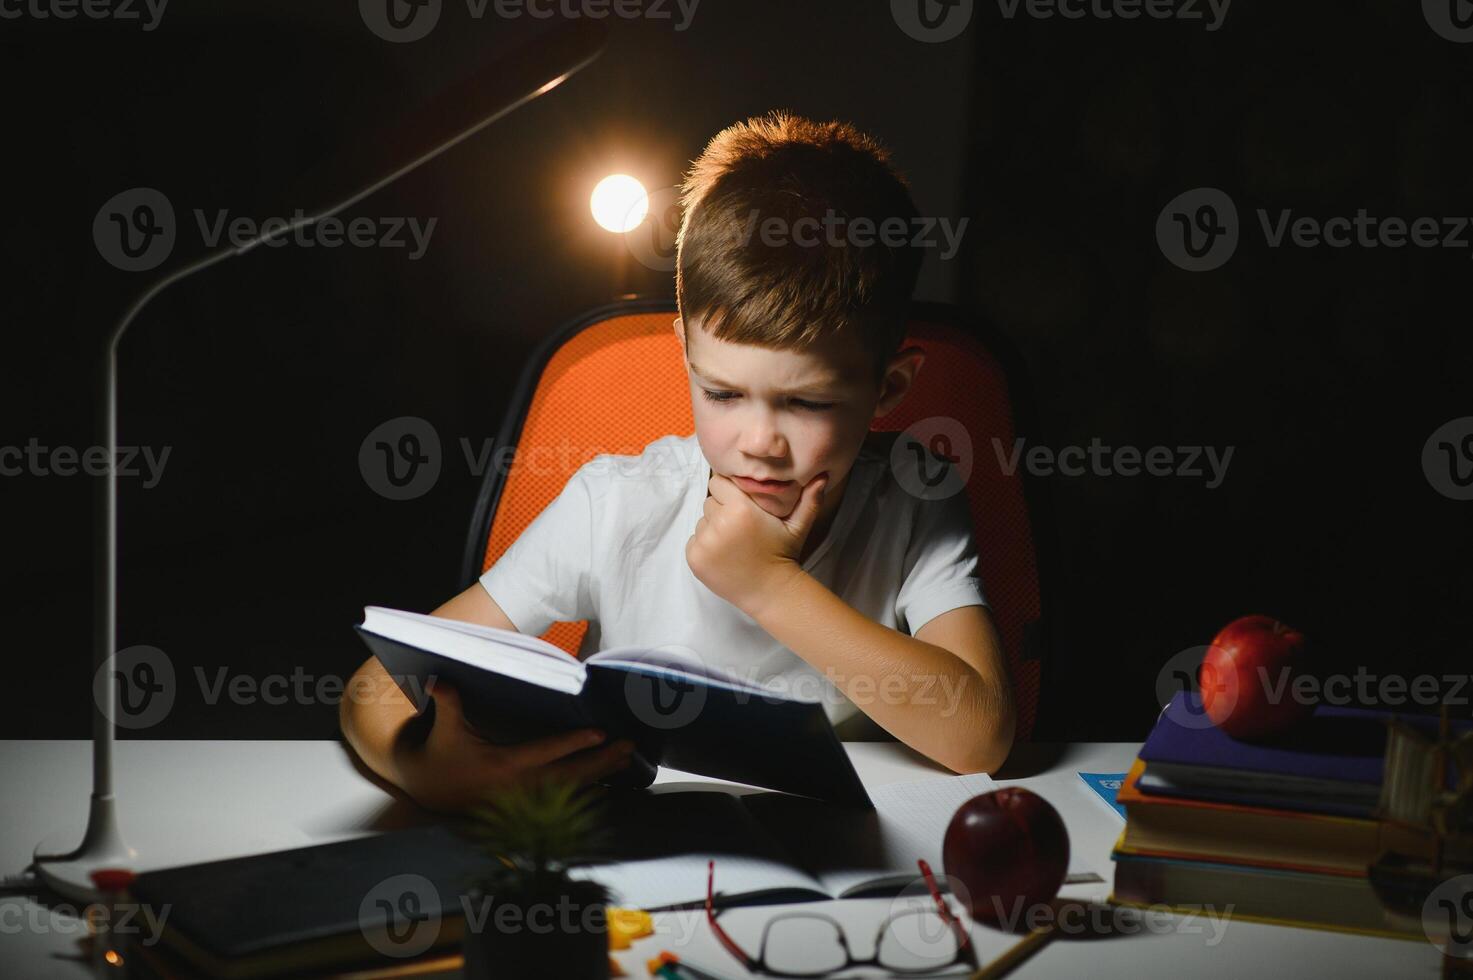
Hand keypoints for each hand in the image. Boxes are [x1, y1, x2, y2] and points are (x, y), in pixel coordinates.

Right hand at [393, 679, 636, 813]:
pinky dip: (589, 788)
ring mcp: (526, 799)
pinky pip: (565, 798)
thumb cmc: (441, 754)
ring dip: (601, 773)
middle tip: (629, 745)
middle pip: (569, 774)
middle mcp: (520, 786)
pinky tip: (611, 779)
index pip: (544, 753)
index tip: (600, 733)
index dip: (573, 743)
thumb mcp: (444, 729)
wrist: (429, 791)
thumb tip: (439, 680)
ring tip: (628, 758)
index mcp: (503, 765)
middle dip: (601, 760)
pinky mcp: (528, 805)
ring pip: (571, 788)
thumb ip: (448, 704)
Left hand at [685, 471, 827, 615]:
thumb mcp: (798, 526)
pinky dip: (705, 545)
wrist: (771, 593)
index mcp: (740, 509)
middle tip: (740, 526)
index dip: (729, 491)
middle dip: (721, 509)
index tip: (740, 503)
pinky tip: (726, 555)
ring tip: (734, 542)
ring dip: (713, 528)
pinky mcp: (695, 558)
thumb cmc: (784, 554)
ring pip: (701, 522)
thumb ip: (809, 499)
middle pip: (709, 502)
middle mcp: (719, 523)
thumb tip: (823, 475)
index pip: (718, 483)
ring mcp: (704, 542)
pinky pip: (694, 540)